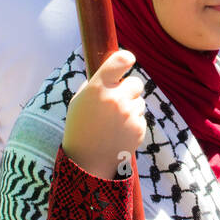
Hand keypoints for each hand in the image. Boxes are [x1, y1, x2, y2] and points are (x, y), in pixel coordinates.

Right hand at [61, 49, 145, 178]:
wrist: (87, 161)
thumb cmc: (80, 127)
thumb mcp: (79, 102)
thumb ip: (95, 84)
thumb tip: (112, 70)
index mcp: (97, 88)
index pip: (120, 60)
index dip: (126, 58)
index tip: (128, 60)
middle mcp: (115, 99)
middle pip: (136, 82)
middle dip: (129, 89)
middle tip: (117, 101)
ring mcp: (129, 114)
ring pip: (139, 101)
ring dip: (131, 108)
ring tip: (113, 123)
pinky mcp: (139, 128)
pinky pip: (140, 117)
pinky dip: (133, 122)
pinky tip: (119, 133)